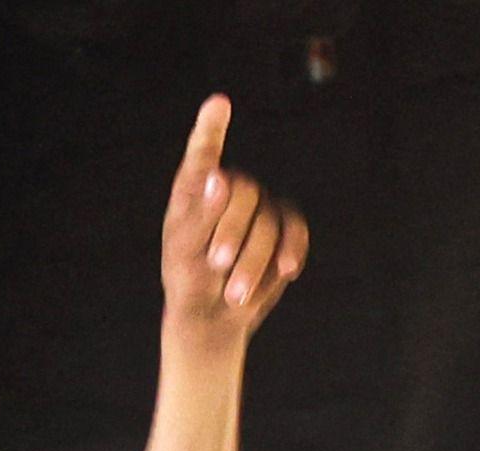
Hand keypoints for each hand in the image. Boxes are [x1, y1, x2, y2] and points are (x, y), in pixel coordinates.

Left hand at [160, 96, 308, 344]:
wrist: (212, 318)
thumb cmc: (188, 283)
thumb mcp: (184, 252)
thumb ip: (201, 216)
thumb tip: (220, 176)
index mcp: (195, 190)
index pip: (203, 154)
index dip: (211, 129)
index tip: (218, 103)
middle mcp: (230, 191)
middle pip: (244, 191)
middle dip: (232, 230)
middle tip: (216, 263)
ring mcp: (260, 209)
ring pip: (269, 220)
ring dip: (253, 259)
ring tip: (234, 294)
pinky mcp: (284, 231)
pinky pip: (296, 230)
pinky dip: (291, 251)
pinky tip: (285, 271)